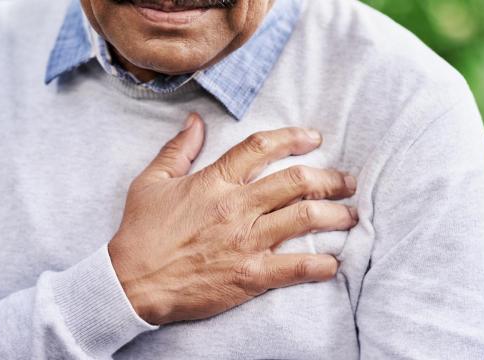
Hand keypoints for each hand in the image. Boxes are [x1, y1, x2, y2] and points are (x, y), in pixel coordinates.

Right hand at [109, 113, 357, 324]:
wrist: (132, 282)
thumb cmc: (140, 233)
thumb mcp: (150, 182)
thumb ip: (177, 149)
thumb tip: (194, 121)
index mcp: (214, 181)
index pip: (261, 147)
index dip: (293, 137)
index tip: (314, 138)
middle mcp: (236, 207)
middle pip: (297, 181)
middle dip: (330, 178)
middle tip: (346, 182)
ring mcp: (245, 241)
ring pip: (305, 218)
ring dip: (336, 215)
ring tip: (351, 215)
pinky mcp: (249, 275)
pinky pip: (296, 267)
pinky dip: (320, 265)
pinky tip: (333, 263)